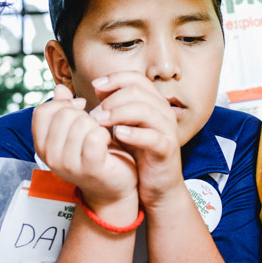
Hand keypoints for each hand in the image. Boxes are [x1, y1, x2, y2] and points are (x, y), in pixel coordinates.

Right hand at [33, 85, 137, 207]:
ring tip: (100, 137)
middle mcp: (51, 157)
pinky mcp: (91, 168)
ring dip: (96, 125)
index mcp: (42, 146)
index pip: (43, 111)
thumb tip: (60, 89)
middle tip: (93, 128)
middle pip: (64, 114)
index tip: (80, 110)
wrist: (113, 186)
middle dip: (83, 114)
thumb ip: (64, 110)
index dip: (63, 104)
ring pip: (82, 123)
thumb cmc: (93, 154)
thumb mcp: (74, 130)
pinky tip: (107, 142)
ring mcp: (69, 165)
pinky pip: (95, 136)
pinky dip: (105, 134)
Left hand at [89, 72, 180, 206]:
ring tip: (99, 122)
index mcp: (153, 102)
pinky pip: (153, 137)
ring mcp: (167, 130)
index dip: (115, 78)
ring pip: (145, 110)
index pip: (136, 78)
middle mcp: (163, 111)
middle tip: (93, 114)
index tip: (95, 86)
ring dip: (118, 113)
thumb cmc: (139, 152)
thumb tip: (98, 86)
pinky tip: (117, 135)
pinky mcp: (167, 149)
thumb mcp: (124, 124)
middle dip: (112, 99)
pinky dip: (134, 134)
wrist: (157, 184)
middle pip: (138, 91)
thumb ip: (114, 106)